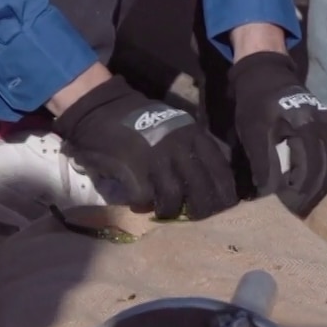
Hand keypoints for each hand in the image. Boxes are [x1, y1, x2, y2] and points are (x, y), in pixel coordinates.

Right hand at [53, 76, 236, 220]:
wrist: (102, 109)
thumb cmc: (142, 119)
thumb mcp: (177, 126)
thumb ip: (194, 147)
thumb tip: (209, 179)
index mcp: (194, 135)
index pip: (220, 168)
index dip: (225, 191)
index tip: (224, 205)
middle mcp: (180, 146)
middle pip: (201, 188)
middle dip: (201, 209)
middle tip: (196, 217)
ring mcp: (156, 158)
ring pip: (173, 197)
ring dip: (169, 210)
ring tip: (163, 211)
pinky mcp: (133, 169)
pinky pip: (144, 197)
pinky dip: (141, 205)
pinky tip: (138, 203)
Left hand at [230, 51, 326, 216]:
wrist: (267, 75)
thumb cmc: (256, 104)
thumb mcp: (253, 133)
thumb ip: (264, 163)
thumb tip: (270, 195)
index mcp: (306, 125)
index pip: (309, 169)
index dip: (300, 192)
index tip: (287, 209)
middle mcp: (325, 125)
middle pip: (325, 170)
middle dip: (312, 194)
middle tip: (297, 213)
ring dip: (319, 186)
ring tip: (304, 204)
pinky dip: (322, 173)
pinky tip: (309, 185)